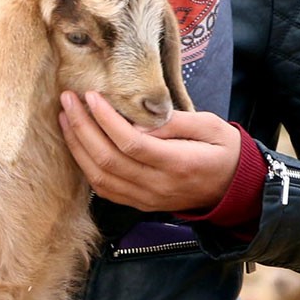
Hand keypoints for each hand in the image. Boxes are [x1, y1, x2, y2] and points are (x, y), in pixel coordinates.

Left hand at [57, 90, 241, 212]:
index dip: (106, 120)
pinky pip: (105, 189)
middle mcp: (158, 186)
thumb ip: (174, 123)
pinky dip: (86, 167)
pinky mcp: (140, 203)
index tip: (92, 96)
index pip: (131, 143)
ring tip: (65, 118)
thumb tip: (138, 119)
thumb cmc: (224, 150)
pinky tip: (76, 145)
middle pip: (108, 160)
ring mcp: (147, 198)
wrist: (235, 189)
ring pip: (100, 177)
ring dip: (77, 147)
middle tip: (68, 100)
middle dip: (82, 127)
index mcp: (178, 164)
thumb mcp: (210, 126)